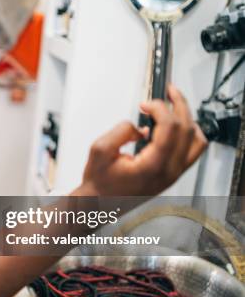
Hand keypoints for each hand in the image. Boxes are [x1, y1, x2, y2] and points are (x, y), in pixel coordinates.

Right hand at [79, 85, 206, 195]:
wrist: (100, 204)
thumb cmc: (99, 182)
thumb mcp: (99, 150)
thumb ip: (121, 131)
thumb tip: (139, 126)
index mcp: (153, 166)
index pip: (170, 127)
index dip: (160, 108)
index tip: (145, 104)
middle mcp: (168, 171)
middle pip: (187, 130)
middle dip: (178, 105)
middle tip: (168, 92)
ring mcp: (173, 174)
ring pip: (196, 140)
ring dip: (187, 118)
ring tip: (175, 106)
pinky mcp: (172, 174)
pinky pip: (193, 151)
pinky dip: (188, 133)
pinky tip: (175, 125)